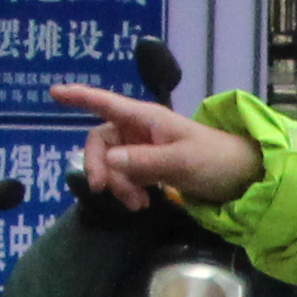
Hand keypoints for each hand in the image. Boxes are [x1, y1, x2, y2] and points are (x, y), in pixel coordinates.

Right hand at [51, 84, 259, 209]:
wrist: (243, 176)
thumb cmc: (216, 159)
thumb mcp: (181, 160)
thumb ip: (144, 161)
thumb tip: (108, 162)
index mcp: (147, 118)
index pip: (106, 103)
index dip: (79, 97)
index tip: (53, 92)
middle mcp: (140, 129)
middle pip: (101, 142)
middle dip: (100, 166)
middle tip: (105, 191)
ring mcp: (144, 148)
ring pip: (112, 164)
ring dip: (118, 185)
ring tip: (138, 205)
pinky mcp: (150, 167)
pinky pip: (125, 176)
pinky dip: (128, 190)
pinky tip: (142, 204)